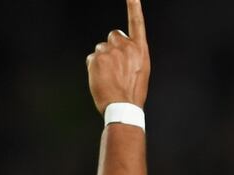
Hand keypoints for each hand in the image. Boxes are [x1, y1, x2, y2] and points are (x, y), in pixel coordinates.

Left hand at [86, 0, 150, 114]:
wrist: (123, 107)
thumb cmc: (132, 92)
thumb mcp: (140, 71)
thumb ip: (131, 56)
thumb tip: (115, 51)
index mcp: (141, 50)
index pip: (137, 23)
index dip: (134, 7)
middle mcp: (127, 47)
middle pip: (114, 35)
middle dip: (112, 46)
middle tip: (116, 66)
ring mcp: (111, 51)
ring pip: (101, 48)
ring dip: (103, 59)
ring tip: (110, 77)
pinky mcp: (98, 57)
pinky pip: (92, 58)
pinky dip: (95, 68)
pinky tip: (102, 79)